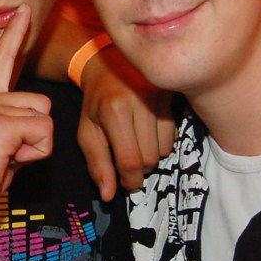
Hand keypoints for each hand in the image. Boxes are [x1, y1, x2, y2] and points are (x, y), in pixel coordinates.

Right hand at [0, 7, 53, 220]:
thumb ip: (13, 126)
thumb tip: (36, 129)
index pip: (1, 59)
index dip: (14, 34)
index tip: (23, 10)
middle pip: (41, 103)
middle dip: (35, 136)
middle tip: (6, 156)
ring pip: (44, 119)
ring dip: (34, 147)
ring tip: (4, 159)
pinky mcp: (0, 124)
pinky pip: (42, 133)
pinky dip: (33, 155)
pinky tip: (6, 162)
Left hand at [77, 43, 174, 200]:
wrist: (110, 65)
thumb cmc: (96, 103)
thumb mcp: (87, 132)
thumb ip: (97, 165)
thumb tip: (108, 196)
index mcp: (114, 111)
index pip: (130, 160)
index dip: (129, 180)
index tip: (124, 183)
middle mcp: (140, 102)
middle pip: (149, 159)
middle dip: (139, 169)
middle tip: (127, 161)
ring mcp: (160, 97)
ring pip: (164, 150)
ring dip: (151, 156)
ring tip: (136, 143)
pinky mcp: (172, 96)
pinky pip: (173, 136)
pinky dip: (161, 143)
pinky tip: (148, 132)